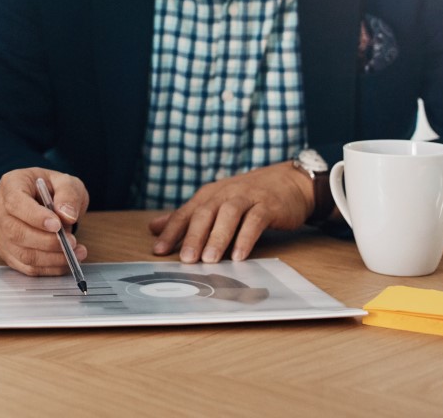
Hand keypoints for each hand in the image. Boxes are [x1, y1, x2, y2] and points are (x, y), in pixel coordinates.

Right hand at [0, 168, 89, 276]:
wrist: (45, 199)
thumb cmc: (51, 188)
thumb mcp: (65, 182)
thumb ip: (68, 194)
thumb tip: (67, 215)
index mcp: (10, 185)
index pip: (15, 203)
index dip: (35, 217)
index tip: (57, 225)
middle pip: (17, 232)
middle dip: (48, 242)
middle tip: (72, 242)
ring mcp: (0, 233)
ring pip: (22, 254)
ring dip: (52, 258)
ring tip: (75, 252)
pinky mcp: (7, 252)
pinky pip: (27, 267)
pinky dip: (49, 268)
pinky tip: (66, 261)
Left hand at [148, 162, 314, 263]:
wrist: (288, 182)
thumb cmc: (247, 196)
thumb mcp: (215, 203)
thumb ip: (187, 217)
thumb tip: (154, 228)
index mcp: (208, 195)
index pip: (185, 213)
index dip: (171, 231)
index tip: (158, 251)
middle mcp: (224, 194)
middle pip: (205, 214)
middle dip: (193, 237)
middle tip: (185, 259)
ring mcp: (247, 198)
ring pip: (228, 216)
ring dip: (218, 238)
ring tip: (209, 260)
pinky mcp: (268, 205)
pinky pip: (255, 221)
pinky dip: (246, 238)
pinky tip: (239, 255)